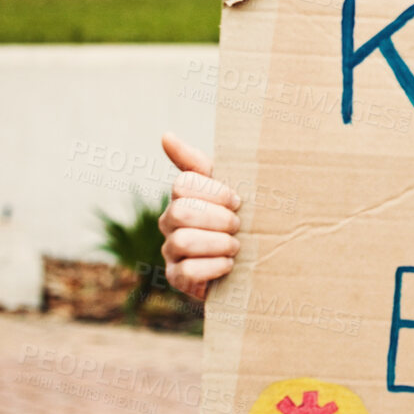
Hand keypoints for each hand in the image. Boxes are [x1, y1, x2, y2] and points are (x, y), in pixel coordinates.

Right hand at [158, 130, 241, 300]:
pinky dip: (213, 267)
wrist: (247, 263)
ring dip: (218, 243)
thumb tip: (166, 136)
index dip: (213, 191)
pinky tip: (229, 265)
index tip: (237, 200)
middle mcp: (169, 223)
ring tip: (236, 246)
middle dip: (216, 218)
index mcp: (181, 197)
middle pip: (181, 212)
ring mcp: (170, 251)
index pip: (183, 184)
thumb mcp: (224, 189)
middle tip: (237, 225)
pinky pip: (188, 271)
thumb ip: (198, 165)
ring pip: (183, 241)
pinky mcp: (177, 278)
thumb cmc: (233, 218)